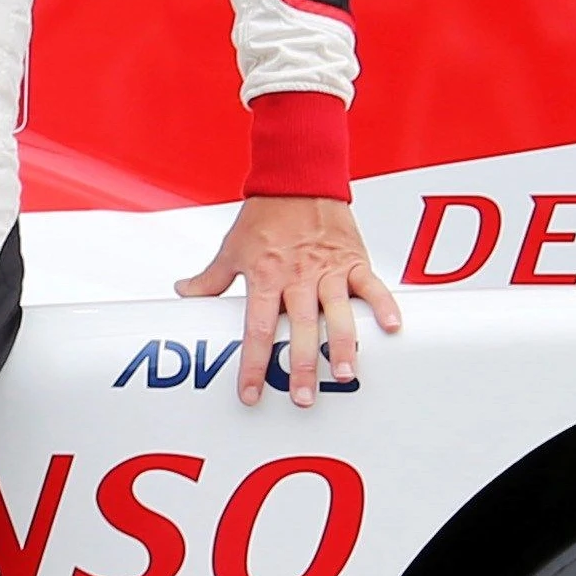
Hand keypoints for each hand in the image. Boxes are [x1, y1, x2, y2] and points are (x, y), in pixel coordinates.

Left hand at [178, 195, 401, 406]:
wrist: (298, 177)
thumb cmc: (266, 214)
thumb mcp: (232, 248)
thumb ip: (211, 278)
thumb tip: (184, 292)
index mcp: (266, 276)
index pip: (256, 329)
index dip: (253, 364)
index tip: (251, 394)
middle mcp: (298, 276)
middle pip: (299, 328)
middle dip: (301, 365)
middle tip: (302, 398)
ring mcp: (328, 269)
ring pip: (337, 312)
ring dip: (341, 344)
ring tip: (344, 374)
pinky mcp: (353, 259)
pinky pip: (371, 285)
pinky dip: (383, 305)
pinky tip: (392, 328)